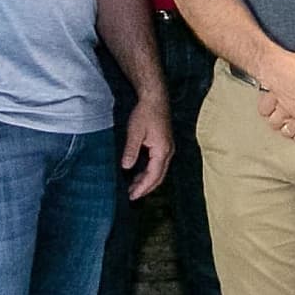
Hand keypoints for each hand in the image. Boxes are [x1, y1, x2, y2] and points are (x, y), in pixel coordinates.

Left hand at [119, 83, 172, 199]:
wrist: (155, 98)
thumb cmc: (145, 113)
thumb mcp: (135, 132)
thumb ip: (131, 151)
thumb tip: (126, 167)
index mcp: (162, 150)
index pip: (153, 176)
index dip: (143, 188)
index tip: (132, 196)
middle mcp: (168, 152)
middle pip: (159, 177)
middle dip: (146, 188)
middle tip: (132, 196)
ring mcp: (168, 149)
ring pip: (159, 172)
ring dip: (147, 181)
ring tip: (133, 187)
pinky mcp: (165, 145)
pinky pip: (158, 164)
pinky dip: (149, 172)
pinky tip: (139, 174)